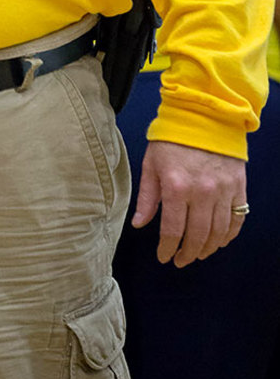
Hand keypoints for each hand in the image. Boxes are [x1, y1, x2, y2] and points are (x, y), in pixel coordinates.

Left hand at [132, 140, 246, 266]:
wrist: (203, 116)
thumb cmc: (172, 139)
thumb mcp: (151, 164)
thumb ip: (147, 197)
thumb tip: (139, 225)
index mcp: (176, 187)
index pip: (172, 230)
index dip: (167, 248)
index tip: (163, 257)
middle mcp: (202, 193)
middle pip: (197, 236)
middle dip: (187, 254)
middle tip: (181, 261)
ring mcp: (223, 191)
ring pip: (218, 233)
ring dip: (208, 248)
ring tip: (198, 254)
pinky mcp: (238, 187)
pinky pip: (237, 220)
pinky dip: (228, 235)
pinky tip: (219, 241)